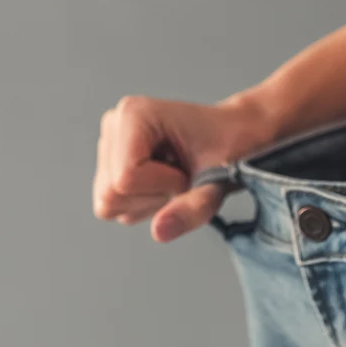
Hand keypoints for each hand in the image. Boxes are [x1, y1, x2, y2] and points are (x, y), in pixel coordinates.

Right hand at [92, 94, 271, 242]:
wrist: (237, 136)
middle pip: (111, 194)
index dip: (164, 187)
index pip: (126, 179)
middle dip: (154, 196)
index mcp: (134, 114)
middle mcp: (114, 124)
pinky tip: (163, 181)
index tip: (189, 171)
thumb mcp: (220, 181)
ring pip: (108, 203)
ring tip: (174, 176)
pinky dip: (143, 203)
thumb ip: (191, 208)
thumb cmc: (231, 147)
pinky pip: (113, 206)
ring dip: (148, 201)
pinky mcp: (109, 163)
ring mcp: (109, 143)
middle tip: (183, 175)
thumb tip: (159, 232)